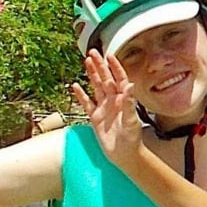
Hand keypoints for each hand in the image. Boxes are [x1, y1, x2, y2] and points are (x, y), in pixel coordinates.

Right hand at [71, 51, 142, 168]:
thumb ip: (129, 103)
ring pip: (96, 87)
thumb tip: (129, 85)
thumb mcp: (131, 120)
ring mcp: (104, 108)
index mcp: (124, 100)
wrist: (125, 155)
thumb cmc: (132, 138)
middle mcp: (114, 101)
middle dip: (100, 66)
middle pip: (105, 79)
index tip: (109, 55)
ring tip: (86, 62)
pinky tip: (75, 86)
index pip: (120, 79)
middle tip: (92, 52)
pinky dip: (81, 95)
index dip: (115, 67)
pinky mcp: (95, 117)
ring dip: (91, 75)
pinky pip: (86, 103)